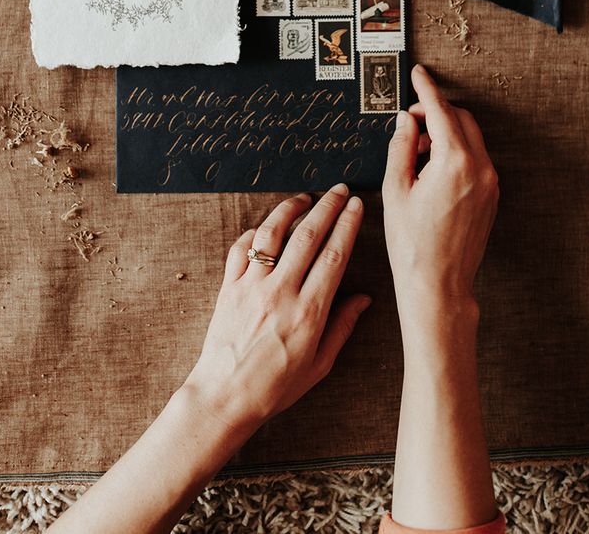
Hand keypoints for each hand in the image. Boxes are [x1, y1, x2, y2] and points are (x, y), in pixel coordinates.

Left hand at [184, 184, 369, 435]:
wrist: (224, 397)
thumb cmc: (275, 388)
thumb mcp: (319, 365)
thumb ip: (342, 327)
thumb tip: (363, 298)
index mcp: (309, 312)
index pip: (334, 255)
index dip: (347, 225)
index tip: (356, 206)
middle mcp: (281, 293)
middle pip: (308, 236)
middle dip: (328, 207)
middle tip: (340, 190)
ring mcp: (251, 287)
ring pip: (272, 234)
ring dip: (290, 209)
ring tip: (305, 197)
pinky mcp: (228, 288)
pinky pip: (241, 249)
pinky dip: (254, 233)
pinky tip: (266, 228)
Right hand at [382, 65, 498, 323]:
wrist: (438, 285)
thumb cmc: (412, 243)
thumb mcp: (396, 190)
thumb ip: (401, 148)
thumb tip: (405, 122)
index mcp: (455, 162)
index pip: (440, 111)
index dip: (426, 89)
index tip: (418, 73)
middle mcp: (480, 168)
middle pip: (461, 118)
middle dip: (435, 112)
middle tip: (407, 123)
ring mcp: (490, 182)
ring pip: (470, 137)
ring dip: (445, 132)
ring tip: (415, 152)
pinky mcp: (492, 195)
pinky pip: (476, 158)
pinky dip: (456, 151)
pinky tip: (431, 168)